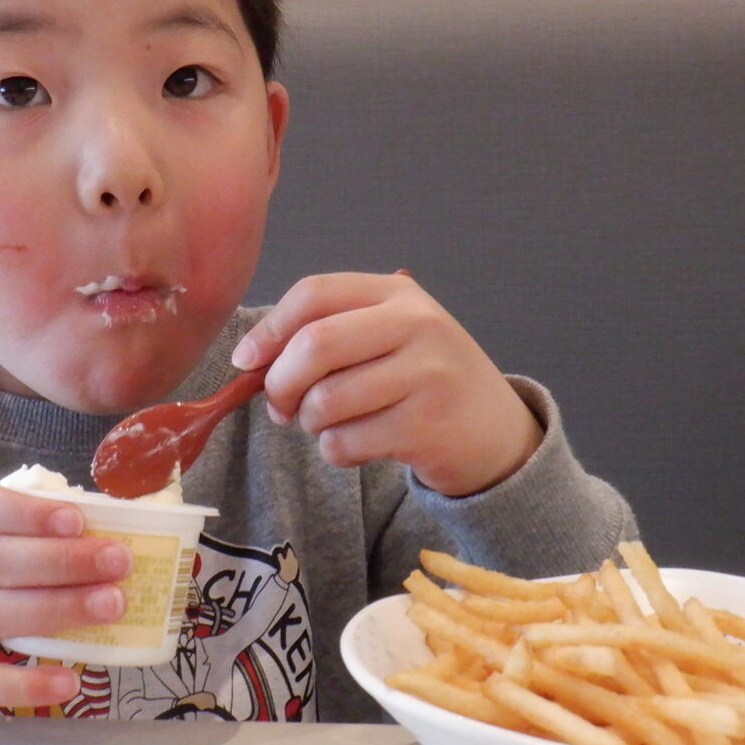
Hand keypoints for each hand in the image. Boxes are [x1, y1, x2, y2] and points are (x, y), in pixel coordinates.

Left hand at [231, 272, 542, 496]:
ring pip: (325, 400)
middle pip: (314, 345)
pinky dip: (336, 451)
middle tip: (280, 406)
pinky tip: (359, 445)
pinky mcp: (426, 426)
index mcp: (397, 294)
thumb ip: (329, 334)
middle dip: (280, 382)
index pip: (314, 294)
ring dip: (311, 423)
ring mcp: (426, 374)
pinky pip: (345, 442)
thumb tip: (251, 360)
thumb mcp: (389, 338)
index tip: (246, 361)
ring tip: (330, 424)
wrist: (497, 433)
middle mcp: (416, 324)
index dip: (269, 329)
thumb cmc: (425, 382)